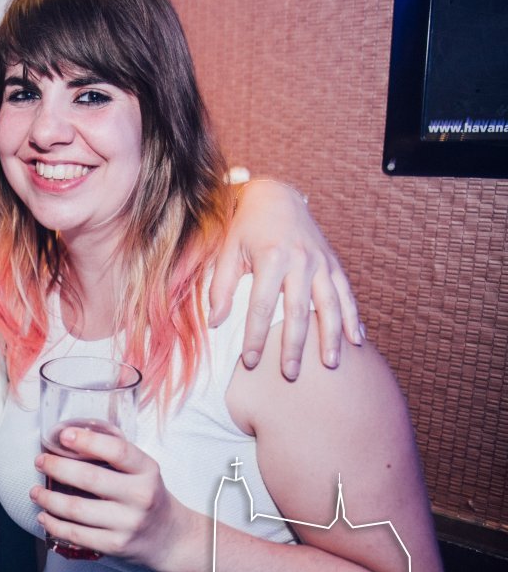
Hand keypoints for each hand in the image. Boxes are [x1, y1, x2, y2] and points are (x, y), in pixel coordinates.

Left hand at [31, 426, 201, 571]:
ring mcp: (128, 524)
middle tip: (40, 461)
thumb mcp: (142, 471)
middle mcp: (140, 497)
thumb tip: (70, 438)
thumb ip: (114, 455)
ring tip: (35, 491)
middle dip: (56, 467)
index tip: (64, 436)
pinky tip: (44, 516)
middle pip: (89, 478)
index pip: (117, 451)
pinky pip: (76, 535)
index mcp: (146, 471)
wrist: (170, 538)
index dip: (87, 441)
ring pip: (76, 509)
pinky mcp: (116, 546)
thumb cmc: (147, 496)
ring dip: (48, 499)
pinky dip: (54, 524)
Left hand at [209, 179, 362, 380]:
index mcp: (271, 258)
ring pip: (329, 305)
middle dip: (294, 346)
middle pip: (298, 312)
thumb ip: (221, 287)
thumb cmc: (246, 227)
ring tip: (329, 364)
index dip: (255, 337)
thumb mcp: (227, 250)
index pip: (261, 307)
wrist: (276, 197)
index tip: (250, 362)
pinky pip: (346, 294)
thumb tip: (215, 323)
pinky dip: (352, 317)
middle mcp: (300, 261)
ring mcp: (321, 262)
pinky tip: (356, 341)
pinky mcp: (333, 263)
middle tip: (289, 375)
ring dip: (330, 337)